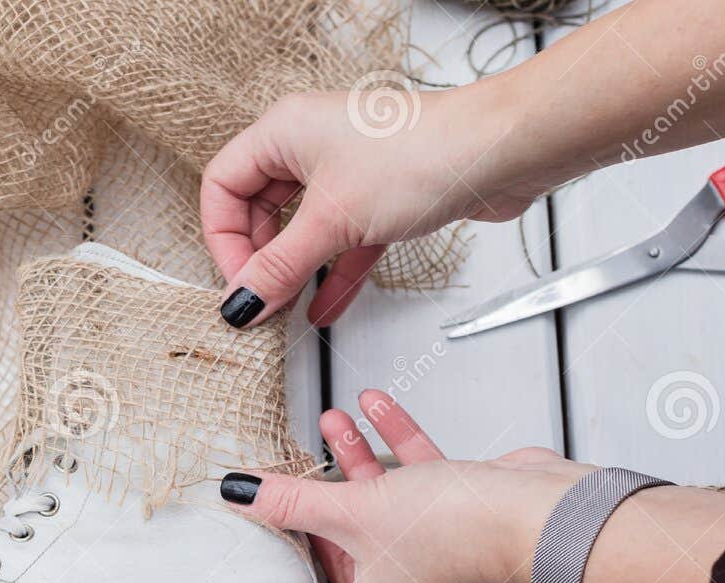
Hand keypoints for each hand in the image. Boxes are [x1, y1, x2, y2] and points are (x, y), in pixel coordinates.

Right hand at [201, 85, 549, 328]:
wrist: (501, 152)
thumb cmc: (423, 154)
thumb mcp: (331, 221)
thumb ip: (278, 268)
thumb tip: (240, 302)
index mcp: (284, 131)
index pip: (224, 186)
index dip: (223, 238)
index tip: (240, 282)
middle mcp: (310, 144)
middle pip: (258, 209)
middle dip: (258, 258)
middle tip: (260, 299)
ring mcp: (347, 170)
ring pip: (300, 228)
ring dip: (293, 270)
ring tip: (286, 309)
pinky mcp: (380, 196)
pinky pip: (339, 241)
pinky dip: (331, 274)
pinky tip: (324, 309)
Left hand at [221, 392, 584, 582]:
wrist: (540, 511)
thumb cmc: (458, 535)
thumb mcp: (353, 512)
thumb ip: (292, 503)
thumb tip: (244, 494)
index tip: (282, 576)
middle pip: (350, 562)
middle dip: (322, 513)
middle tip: (296, 480)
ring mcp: (442, 561)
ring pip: (385, 513)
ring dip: (356, 465)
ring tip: (331, 424)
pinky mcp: (467, 522)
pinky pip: (421, 486)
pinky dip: (397, 448)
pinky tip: (375, 406)